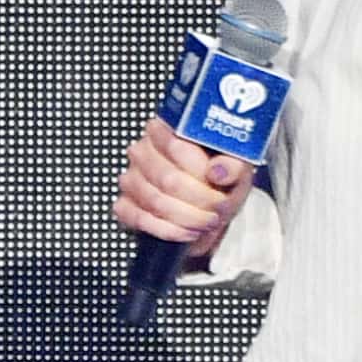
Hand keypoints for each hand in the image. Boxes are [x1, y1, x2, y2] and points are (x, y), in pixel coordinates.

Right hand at [113, 116, 254, 261]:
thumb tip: (218, 170)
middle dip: (198, 198)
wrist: (210, 212)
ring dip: (187, 216)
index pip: (175, 144)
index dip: (199, 169)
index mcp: (167, 130)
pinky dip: (168, 230)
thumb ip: (233, 165)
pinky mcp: (125, 205)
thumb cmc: (220, 185)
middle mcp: (144, 151)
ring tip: (207, 220)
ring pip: (155, 200)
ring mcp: (131, 178)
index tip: (218, 183)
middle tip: (218, 206)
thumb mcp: (237, 170)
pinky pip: (140, 219)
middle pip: (167, 177)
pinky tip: (187, 231)